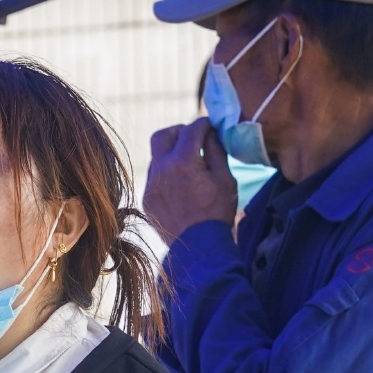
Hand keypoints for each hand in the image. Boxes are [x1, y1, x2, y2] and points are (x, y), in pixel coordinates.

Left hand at [144, 119, 237, 245]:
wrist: (199, 248)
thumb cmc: (217, 213)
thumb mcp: (225, 178)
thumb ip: (216, 150)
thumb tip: (211, 133)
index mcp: (182, 161)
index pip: (191, 129)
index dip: (203, 124)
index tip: (210, 126)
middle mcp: (161, 170)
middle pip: (162, 135)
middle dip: (179, 132)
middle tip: (193, 139)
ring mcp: (151, 185)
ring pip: (157, 158)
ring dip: (172, 155)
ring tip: (190, 166)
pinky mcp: (147, 199)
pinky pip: (155, 178)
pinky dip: (167, 175)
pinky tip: (181, 186)